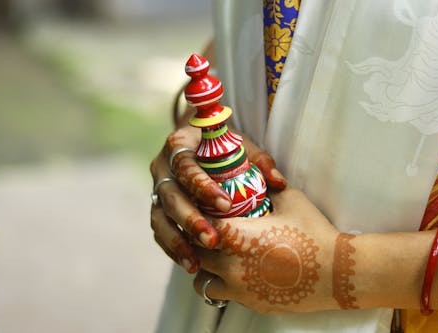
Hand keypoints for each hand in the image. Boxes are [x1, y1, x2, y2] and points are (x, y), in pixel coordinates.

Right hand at [149, 125, 286, 272]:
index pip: (185, 165)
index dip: (201, 186)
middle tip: (212, 241)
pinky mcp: (158, 210)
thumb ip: (260, 161)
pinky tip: (190, 264)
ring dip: (177, 241)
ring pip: (160, 217)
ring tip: (195, 262)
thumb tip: (279, 183)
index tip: (225, 206)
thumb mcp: (242, 146)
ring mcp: (157, 190)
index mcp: (180, 144)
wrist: (204, 150)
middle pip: (170, 195)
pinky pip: (160, 232)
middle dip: (190, 220)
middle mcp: (162, 167)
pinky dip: (173, 249)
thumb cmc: (226, 148)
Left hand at [193, 188, 339, 313]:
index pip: (198, 223)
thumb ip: (266, 186)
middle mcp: (230, 263)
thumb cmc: (314, 232)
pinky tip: (237, 272)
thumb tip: (256, 174)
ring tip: (219, 256)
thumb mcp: (289, 199)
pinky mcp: (250, 303)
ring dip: (205, 267)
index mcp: (236, 234)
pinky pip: (221, 294)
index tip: (202, 210)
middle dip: (198, 241)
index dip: (197, 215)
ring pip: (201, 279)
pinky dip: (222, 284)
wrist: (337, 272)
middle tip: (208, 232)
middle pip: (194, 251)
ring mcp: (238, 287)